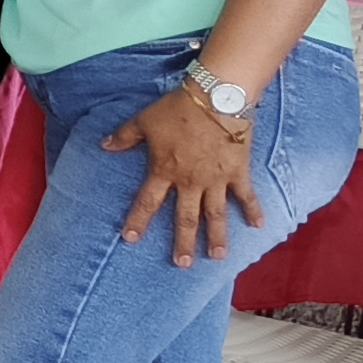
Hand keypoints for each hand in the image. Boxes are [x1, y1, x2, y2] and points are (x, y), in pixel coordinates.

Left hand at [104, 83, 264, 267]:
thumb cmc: (178, 109)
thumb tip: (103, 146)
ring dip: (217, 236)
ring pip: (216, 214)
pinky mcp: (238, 171)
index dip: (138, 220)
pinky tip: (259, 227)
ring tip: (217, 256)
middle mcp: (190, 181)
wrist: (216, 98)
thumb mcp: (144, 121)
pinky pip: (246, 195)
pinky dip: (253, 210)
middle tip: (182, 264)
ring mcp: (217, 179)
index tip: (130, 239)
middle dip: (183, 242)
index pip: (147, 202)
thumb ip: (124, 137)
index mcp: (165, 170)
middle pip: (186, 217)